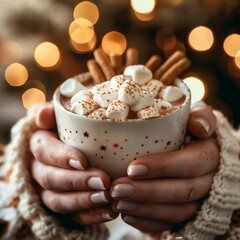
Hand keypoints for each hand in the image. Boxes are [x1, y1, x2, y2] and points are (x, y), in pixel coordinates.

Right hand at [30, 103, 117, 224]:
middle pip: (52, 179)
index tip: (83, 161)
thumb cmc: (67, 133)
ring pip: (59, 201)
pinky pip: (72, 217)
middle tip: (104, 181)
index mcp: (39, 145)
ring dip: (84, 201)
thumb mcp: (59, 120)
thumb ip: (53, 115)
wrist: (66, 155)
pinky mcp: (61, 207)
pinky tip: (109, 212)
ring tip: (107, 198)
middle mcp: (39, 170)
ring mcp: (47, 191)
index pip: (45, 151)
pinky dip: (91, 216)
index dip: (62, 157)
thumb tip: (45, 114)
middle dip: (78, 181)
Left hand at [110, 101, 218, 233]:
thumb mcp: (198, 117)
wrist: (200, 151)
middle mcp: (209, 181)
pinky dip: (148, 222)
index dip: (163, 167)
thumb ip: (201, 116)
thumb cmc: (192, 131)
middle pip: (182, 191)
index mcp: (211, 155)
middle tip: (117, 189)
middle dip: (147, 192)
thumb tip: (200, 127)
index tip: (132, 168)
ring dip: (144, 209)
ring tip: (117, 203)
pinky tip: (127, 215)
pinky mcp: (188, 213)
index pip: (191, 163)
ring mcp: (200, 201)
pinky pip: (171, 223)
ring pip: (176, 211)